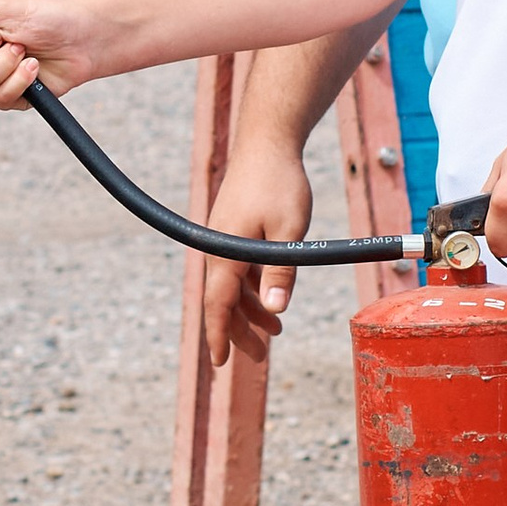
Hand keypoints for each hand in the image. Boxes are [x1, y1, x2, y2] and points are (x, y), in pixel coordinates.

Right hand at [201, 136, 315, 370]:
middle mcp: (219, 249)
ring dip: (249, 310)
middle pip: (223, 301)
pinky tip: (268, 295)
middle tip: (261, 355)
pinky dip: (250, 287)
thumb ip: (281, 271)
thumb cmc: (280, 183)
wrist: (267, 142)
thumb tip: (274, 309)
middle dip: (240, 331)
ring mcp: (224, 238)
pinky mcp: (233, 229)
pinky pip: (237, 268)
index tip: (220, 364)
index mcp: (228, 254)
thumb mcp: (288, 231)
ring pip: (231, 286)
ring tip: (274, 330)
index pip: (218, 306)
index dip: (220, 337)